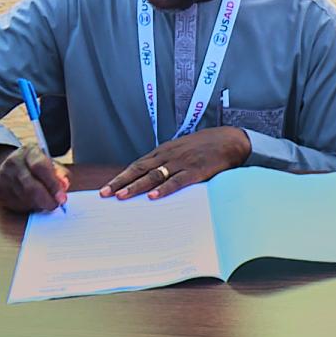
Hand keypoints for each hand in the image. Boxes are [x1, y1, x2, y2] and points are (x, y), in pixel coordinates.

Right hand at [0, 145, 70, 212]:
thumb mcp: (52, 164)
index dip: (53, 185)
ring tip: (46, 202)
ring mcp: (3, 176)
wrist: (11, 165)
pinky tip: (33, 202)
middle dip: (47, 200)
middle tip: (56, 205)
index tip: (62, 198)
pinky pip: (15, 204)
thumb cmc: (37, 165)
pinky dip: (28, 207)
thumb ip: (61, 174)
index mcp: (30, 152)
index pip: (41, 167)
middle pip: (31, 186)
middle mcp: (14, 162)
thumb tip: (64, 186)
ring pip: (24, 198)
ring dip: (38, 205)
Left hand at [100, 127, 250, 200]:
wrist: (231, 140)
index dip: (121, 176)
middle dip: (121, 181)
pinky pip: (177, 181)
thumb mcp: (183, 148)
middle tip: (104, 193)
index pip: (137, 164)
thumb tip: (153, 175)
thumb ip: (168, 160)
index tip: (106, 187)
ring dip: (136, 186)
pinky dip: (163, 189)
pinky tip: (153, 196)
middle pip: (140, 169)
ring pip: (154, 175)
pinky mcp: (196, 171)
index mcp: (165, 150)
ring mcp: (182, 162)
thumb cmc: (207, 145)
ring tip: (122, 196)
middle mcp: (169, 155)